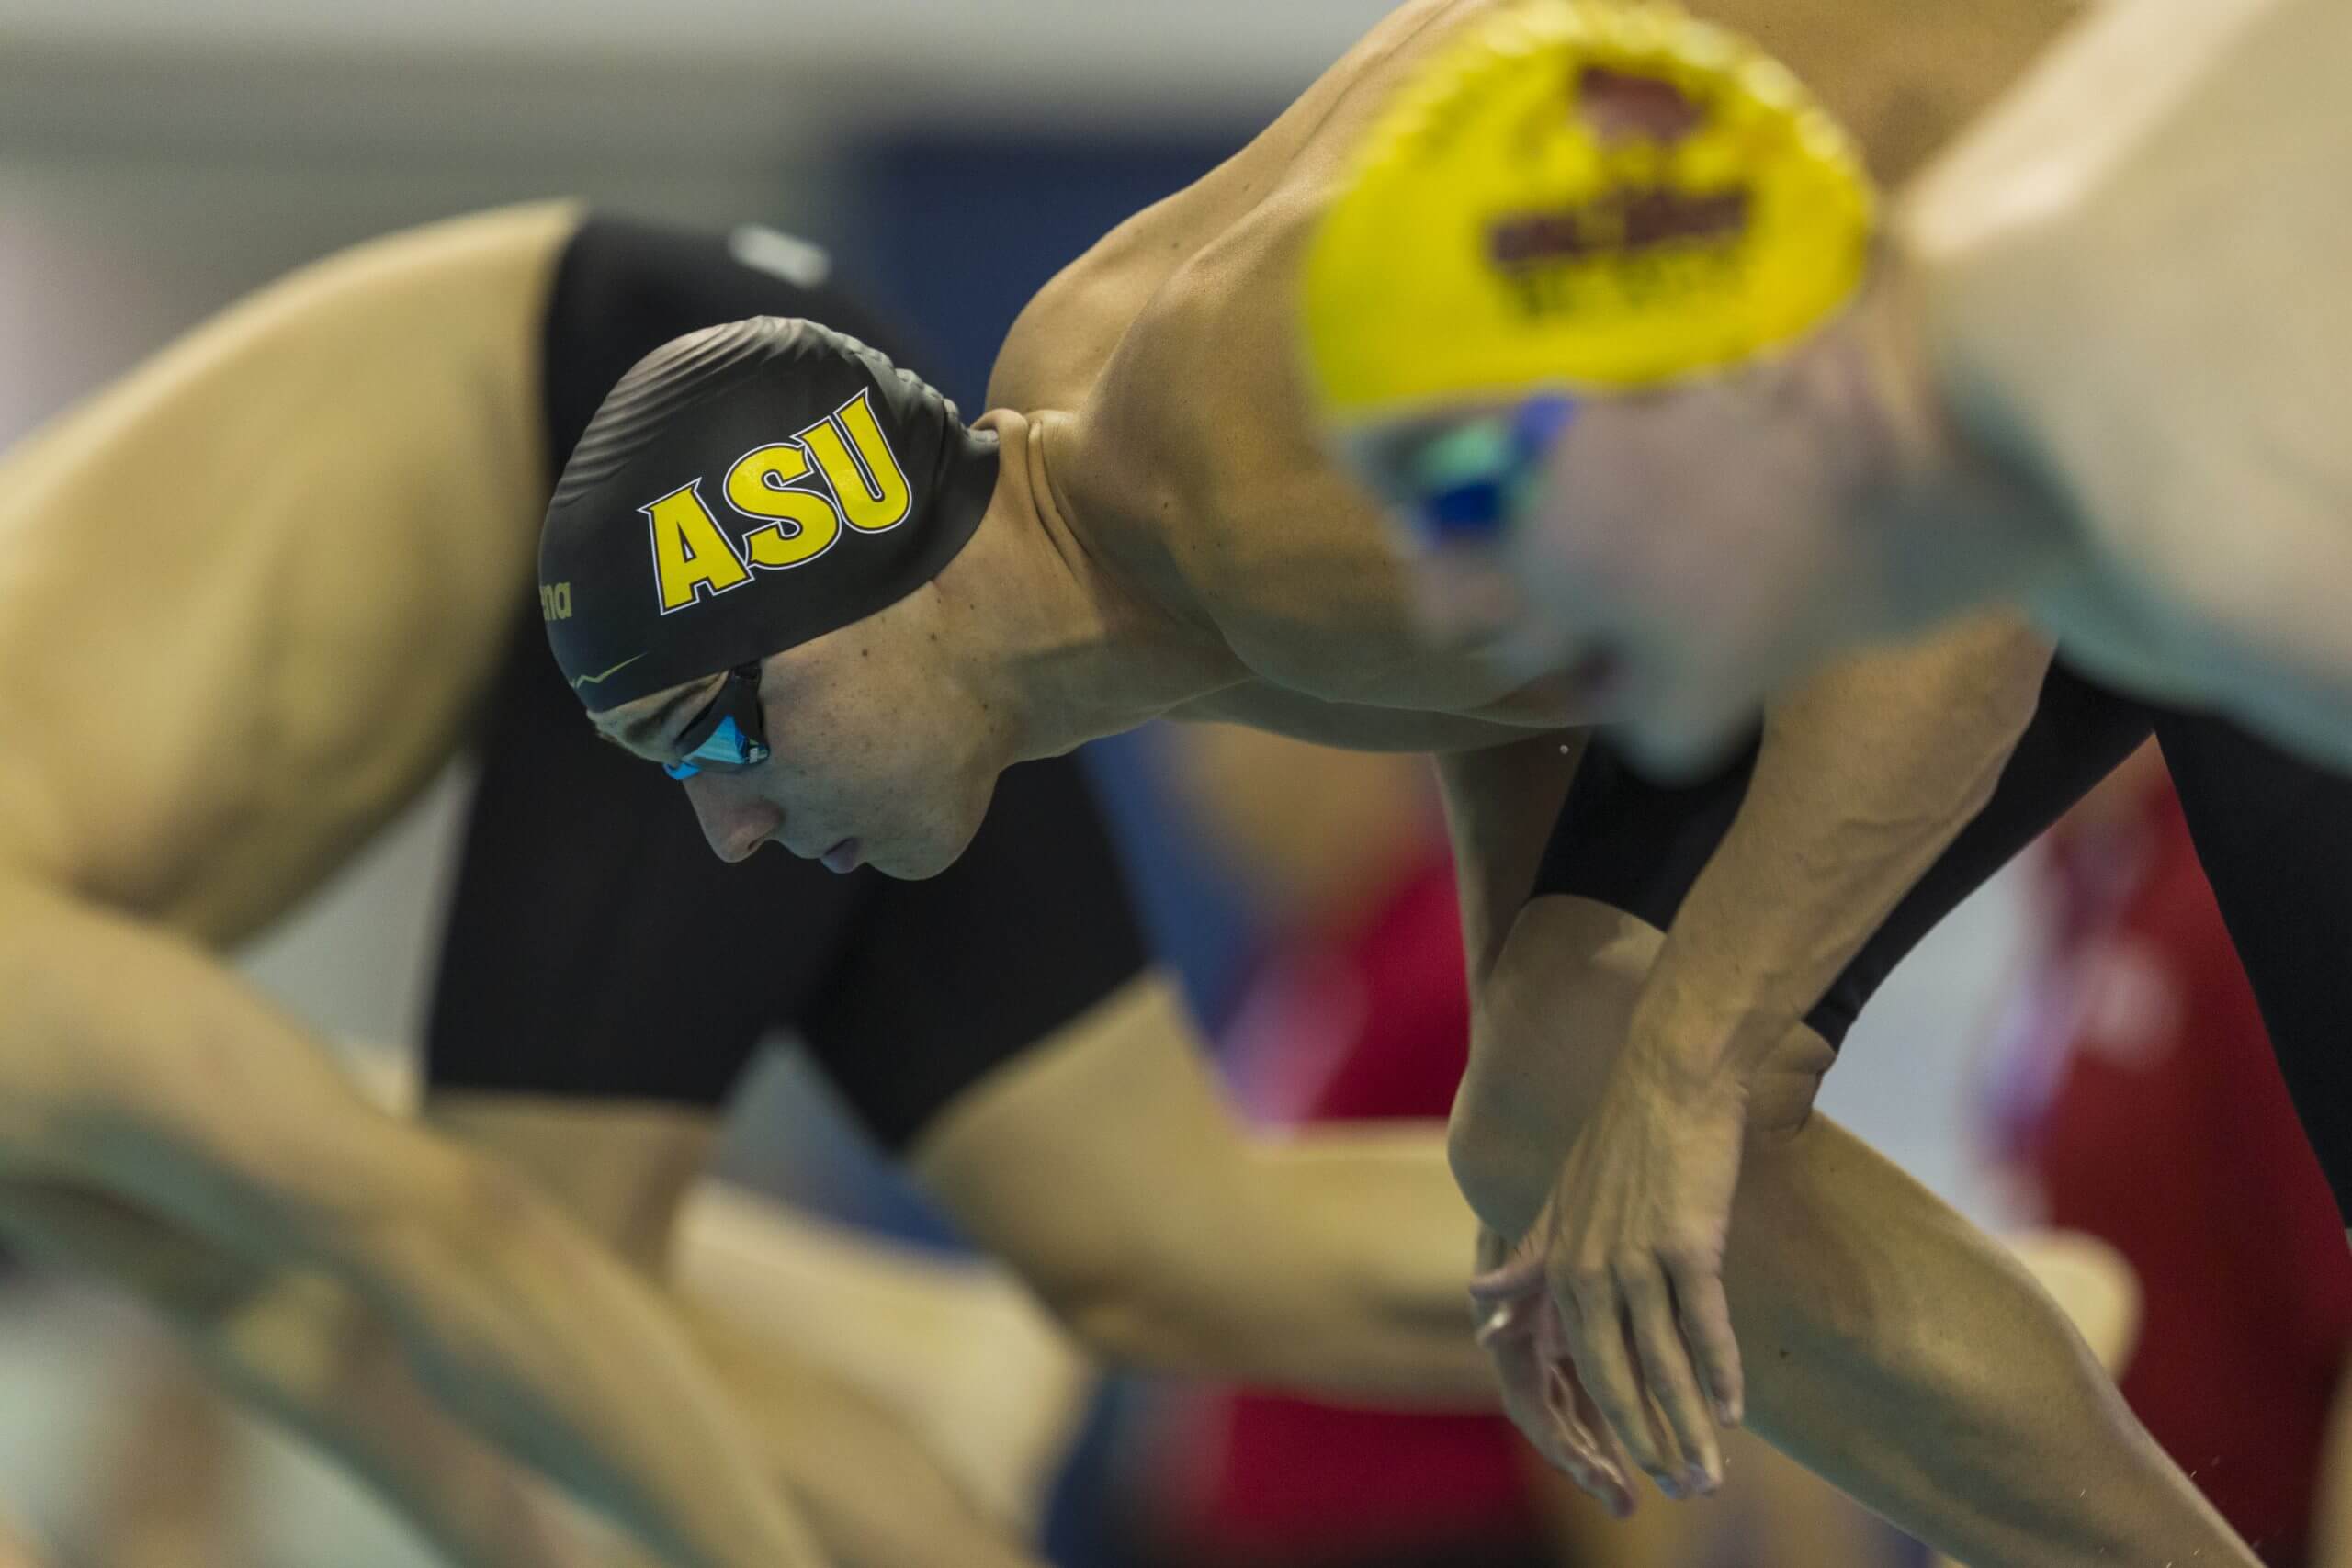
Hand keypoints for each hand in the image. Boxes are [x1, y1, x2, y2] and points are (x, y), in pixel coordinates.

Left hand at [1475, 1057, 1747, 1502]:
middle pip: (1620, 1378)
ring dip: (1692, 1428)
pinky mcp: (1687, 1243)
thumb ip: (1526, 1262)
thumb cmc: (1623, 1139)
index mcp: (1561, 1264)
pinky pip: (1705, 1326)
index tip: (1631, 1466)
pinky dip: (1720, 1373)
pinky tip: (1733, 1411)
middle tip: (1681, 1492)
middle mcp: (1591, 1269)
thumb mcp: (1560, 1203)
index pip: (1581, 1366)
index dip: (1609, 1421)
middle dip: (1651, 1443)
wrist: (1671, 1076)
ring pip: (1665, 1365)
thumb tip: (1479, 1312)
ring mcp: (1638, 1258)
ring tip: (1711, 1475)